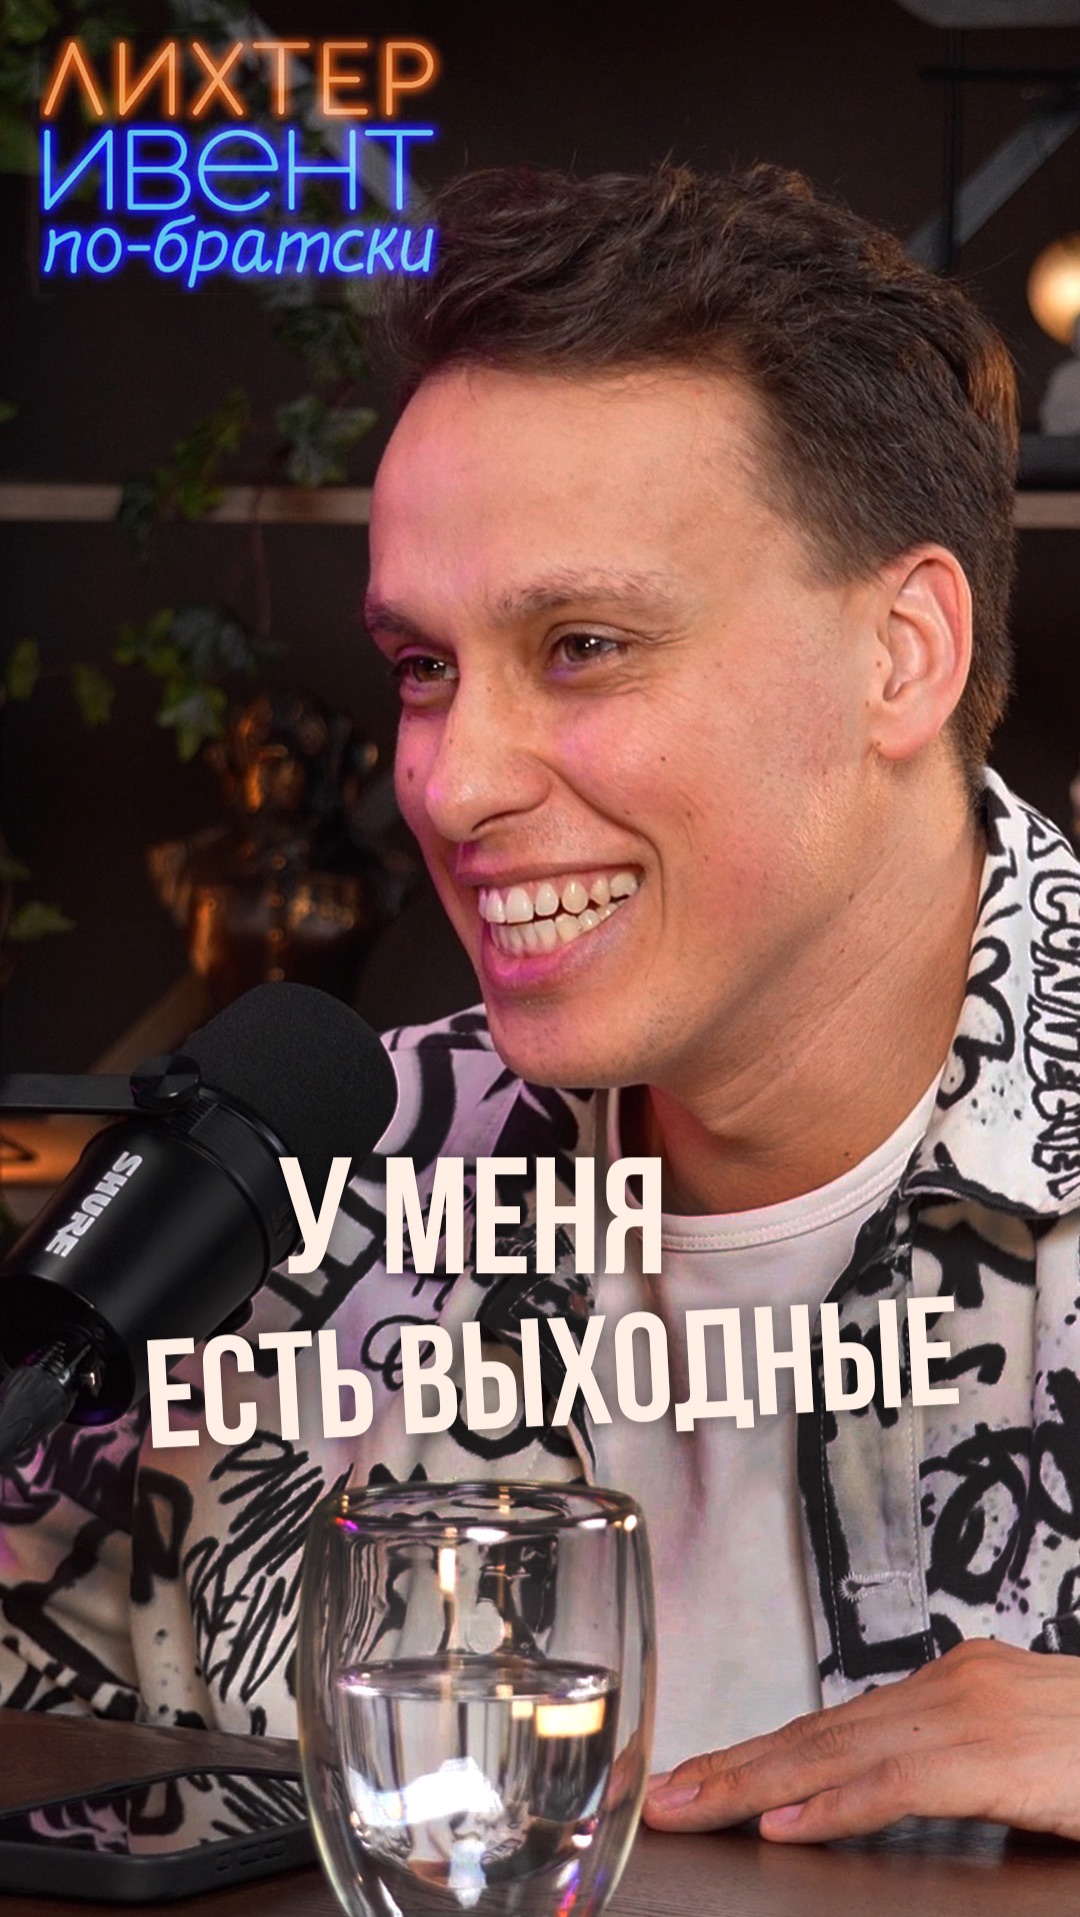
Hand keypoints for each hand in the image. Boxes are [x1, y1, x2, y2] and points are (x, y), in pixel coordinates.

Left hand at [643, 1639, 1079, 1842]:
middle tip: (663, 1795)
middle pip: (820, 1732)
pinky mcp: (1003, 1754)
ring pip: (841, 1750)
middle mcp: (955, 1685)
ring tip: (693, 1808)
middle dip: (733, 1765)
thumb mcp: (1029, 1763)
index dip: (761, 1752)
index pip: (835, 1723)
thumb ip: (962, 1773)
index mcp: (956, 1687)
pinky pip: (904, 1783)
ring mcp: (977, 1712)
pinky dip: (839, 1801)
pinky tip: (789, 1823)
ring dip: (756, 1782)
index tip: (698, 1777)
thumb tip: (884, 1799)